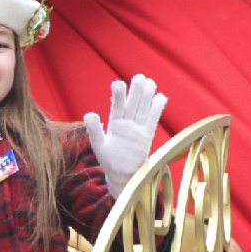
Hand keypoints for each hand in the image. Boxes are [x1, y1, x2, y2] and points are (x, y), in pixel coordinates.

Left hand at [84, 74, 165, 190]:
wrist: (122, 174)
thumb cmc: (109, 159)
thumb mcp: (99, 145)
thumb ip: (94, 130)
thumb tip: (89, 114)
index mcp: (114, 123)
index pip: (117, 106)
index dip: (118, 95)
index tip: (118, 83)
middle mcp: (126, 123)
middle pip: (132, 104)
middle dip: (135, 91)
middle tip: (139, 77)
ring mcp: (137, 129)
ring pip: (143, 109)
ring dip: (147, 96)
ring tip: (150, 82)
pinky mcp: (147, 136)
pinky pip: (152, 121)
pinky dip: (157, 109)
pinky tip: (161, 97)